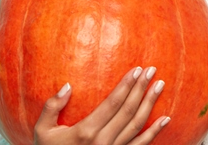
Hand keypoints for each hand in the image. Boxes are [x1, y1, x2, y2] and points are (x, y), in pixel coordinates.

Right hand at [34, 66, 169, 144]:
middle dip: (141, 89)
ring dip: (150, 105)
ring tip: (160, 86)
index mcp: (85, 132)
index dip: (126, 86)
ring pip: (137, 126)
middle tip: (152, 70)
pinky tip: (165, 119)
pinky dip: (154, 132)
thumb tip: (67, 86)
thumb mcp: (42, 132)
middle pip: (127, 111)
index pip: (112, 103)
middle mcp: (102, 142)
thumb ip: (51, 107)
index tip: (137, 70)